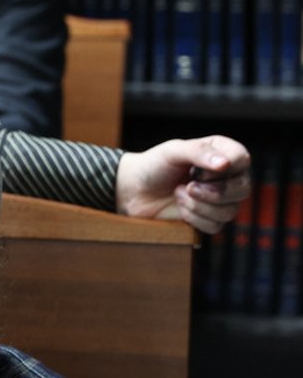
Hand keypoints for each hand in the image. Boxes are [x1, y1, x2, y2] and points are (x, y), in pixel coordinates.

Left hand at [115, 135, 250, 233]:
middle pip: (243, 189)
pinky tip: (180, 206)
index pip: (243, 159)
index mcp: (222, 153)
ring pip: (230, 211)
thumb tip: (225, 164)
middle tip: (189, 186)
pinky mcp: (209, 219)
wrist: (134, 190)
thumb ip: (198, 152)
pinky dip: (194, 218)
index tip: (198, 170)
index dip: (224, 167)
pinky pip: (215, 226)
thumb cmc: (154, 165)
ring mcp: (220, 200)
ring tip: (179, 192)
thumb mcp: (173, 151)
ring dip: (199, 204)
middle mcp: (227, 177)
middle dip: (214, 192)